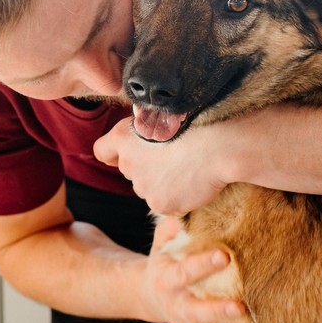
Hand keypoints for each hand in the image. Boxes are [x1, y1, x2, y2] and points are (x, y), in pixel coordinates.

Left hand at [93, 117, 228, 215]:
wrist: (220, 147)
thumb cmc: (196, 124)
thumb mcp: (162, 118)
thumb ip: (144, 131)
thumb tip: (141, 140)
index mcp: (123, 138)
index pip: (102, 151)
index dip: (112, 153)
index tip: (127, 152)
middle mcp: (128, 164)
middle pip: (130, 170)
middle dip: (146, 166)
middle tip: (173, 156)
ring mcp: (143, 187)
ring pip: (149, 188)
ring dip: (163, 182)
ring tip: (187, 168)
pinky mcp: (160, 204)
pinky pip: (166, 202)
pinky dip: (178, 196)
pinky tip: (193, 182)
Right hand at [141, 217, 247, 322]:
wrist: (150, 291)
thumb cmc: (167, 258)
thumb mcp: (164, 239)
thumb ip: (174, 223)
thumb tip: (187, 200)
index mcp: (167, 278)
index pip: (185, 272)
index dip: (202, 264)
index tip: (224, 255)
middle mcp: (175, 306)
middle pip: (194, 311)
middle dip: (216, 311)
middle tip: (240, 307)